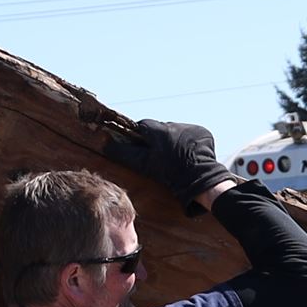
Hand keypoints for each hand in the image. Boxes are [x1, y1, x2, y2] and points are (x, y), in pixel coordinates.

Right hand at [99, 118, 240, 212]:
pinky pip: (190, 134)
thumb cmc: (171, 174)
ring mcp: (190, 127)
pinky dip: (188, 142)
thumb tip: (104, 142)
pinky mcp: (202, 132)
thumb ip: (124, 152)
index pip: (143, 125)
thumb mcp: (145, 165)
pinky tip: (188, 155)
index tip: (143, 147)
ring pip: (175, 131)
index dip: (141, 136)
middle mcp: (174, 124)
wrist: (200, 181)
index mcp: (158, 130)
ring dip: (173, 140)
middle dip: (158, 139)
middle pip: (160, 128)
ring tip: (175, 157)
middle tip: (160, 156)